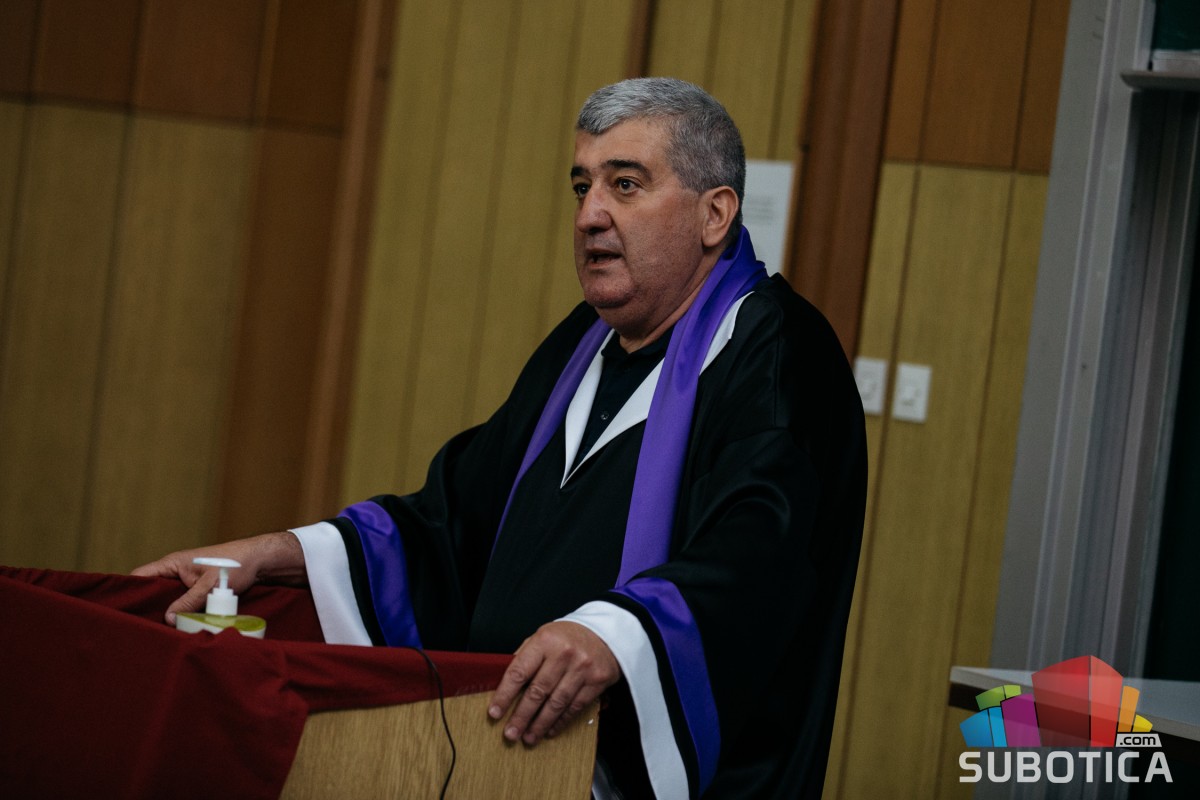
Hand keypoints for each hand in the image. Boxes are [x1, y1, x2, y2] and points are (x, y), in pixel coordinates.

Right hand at [131, 531, 305, 624]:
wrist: (260, 561)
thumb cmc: (235, 564)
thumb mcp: (210, 585)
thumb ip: (189, 602)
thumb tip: (168, 620)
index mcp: (172, 563)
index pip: (140, 576)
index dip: (128, 591)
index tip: (119, 611)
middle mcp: (176, 572)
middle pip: (152, 592)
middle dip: (146, 608)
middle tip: (137, 630)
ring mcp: (186, 582)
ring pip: (168, 600)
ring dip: (166, 613)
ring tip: (155, 633)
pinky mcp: (197, 591)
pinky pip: (182, 603)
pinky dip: (181, 614)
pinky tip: (178, 629)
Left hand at [487, 621, 619, 745]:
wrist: (606, 634)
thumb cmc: (568, 637)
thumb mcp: (543, 637)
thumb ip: (525, 657)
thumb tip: (505, 684)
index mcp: (545, 641)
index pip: (519, 672)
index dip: (505, 695)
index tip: (495, 712)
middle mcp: (564, 654)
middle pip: (537, 692)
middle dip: (521, 716)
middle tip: (510, 733)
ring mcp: (582, 669)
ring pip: (556, 703)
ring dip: (540, 724)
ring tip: (529, 737)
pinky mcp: (596, 682)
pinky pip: (574, 707)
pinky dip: (561, 722)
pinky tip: (550, 730)